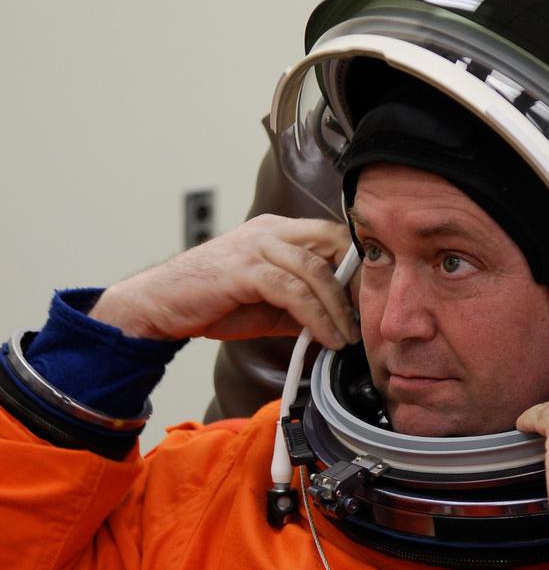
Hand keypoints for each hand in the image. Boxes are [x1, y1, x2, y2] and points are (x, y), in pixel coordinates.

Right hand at [89, 215, 360, 348]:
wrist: (159, 306)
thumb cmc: (213, 303)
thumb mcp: (270, 305)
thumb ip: (304, 307)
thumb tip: (342, 326)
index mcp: (278, 231)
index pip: (333, 236)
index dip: (356, 267)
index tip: (368, 303)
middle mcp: (270, 230)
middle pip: (332, 241)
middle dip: (355, 282)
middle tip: (365, 318)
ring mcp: (255, 246)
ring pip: (315, 269)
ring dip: (339, 308)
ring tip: (347, 338)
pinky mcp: (243, 269)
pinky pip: (292, 290)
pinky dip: (316, 317)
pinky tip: (326, 338)